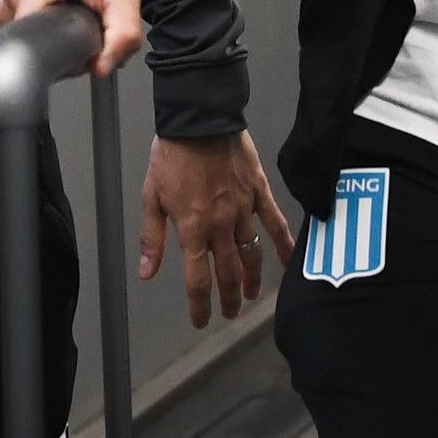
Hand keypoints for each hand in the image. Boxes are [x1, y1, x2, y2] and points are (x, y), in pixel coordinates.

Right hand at [0, 0, 143, 76]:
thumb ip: (123, 35)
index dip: (57, 49)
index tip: (75, 44)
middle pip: (26, 40)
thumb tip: (101, 68)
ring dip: (43, 40)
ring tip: (63, 19)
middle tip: (77, 27)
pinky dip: (33, 33)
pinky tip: (49, 19)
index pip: (33, 32)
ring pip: (19, 39)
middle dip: (54, 47)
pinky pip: (13, 32)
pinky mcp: (1, 3)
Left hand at [140, 132, 296, 328]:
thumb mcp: (151, 196)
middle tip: (229, 313)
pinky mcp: (258, 191)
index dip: (200, 305)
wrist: (199, 118)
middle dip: (228, 298)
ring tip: (251, 295)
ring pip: (250, 254)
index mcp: (192, 228)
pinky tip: (290, 259)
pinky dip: (284, 243)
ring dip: (251, 278)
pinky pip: (275, 222)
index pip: (197, 279)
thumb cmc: (173, 153)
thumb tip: (147, 272)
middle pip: (227, 273)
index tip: (201, 319)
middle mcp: (220, 225)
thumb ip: (152, 237)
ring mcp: (243, 209)